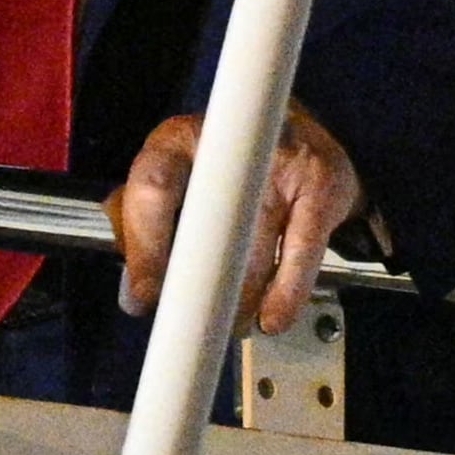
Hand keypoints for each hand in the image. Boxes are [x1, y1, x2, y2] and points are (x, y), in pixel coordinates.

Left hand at [110, 100, 362, 335]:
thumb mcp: (170, 181)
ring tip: (233, 323)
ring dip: (241, 303)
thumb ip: (137, 227)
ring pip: (255, 251)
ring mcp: (280, 162)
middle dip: (197, 289)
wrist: (295, 131)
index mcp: (177, 141)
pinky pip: (302, 252)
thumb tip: (134, 293)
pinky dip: (286, 294)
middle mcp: (229, 143)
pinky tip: (273, 318)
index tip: (145, 296)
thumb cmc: (221, 167)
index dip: (145, 247)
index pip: (153, 188)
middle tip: (192, 322)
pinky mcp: (320, 183)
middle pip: (207, 227)